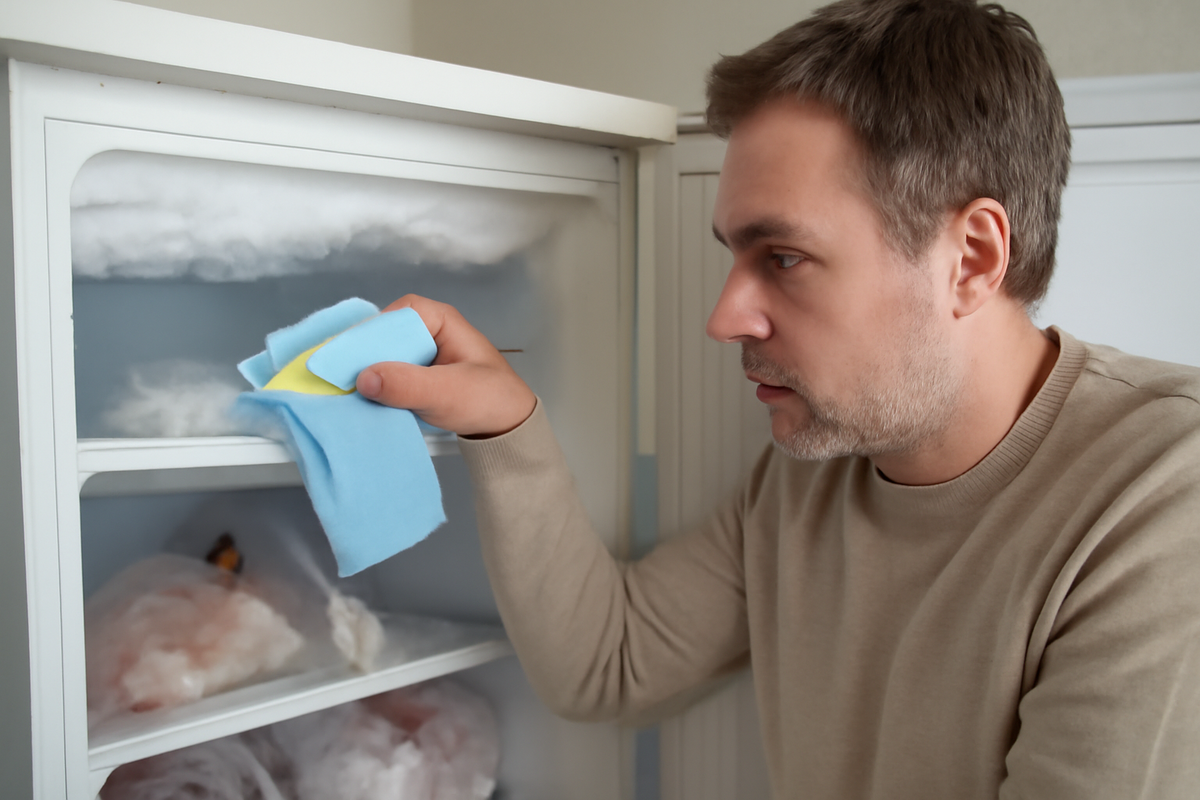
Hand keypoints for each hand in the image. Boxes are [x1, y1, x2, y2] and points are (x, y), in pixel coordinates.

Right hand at [355, 295, 536, 437]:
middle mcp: (427, 332)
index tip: (350, 354)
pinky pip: (388, 375)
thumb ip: (408, 385)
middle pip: (385, 334)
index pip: (399, 313)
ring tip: (344, 390)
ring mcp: (420, 354)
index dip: (373, 330)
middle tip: (340, 376)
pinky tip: (361, 400)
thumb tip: (364, 378)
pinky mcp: (414, 376)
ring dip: (367, 373)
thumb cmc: (488, 400)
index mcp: (441, 321)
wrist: (505, 429)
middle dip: (365, 354)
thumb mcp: (448, 393)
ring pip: (383, 356)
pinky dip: (375, 387)